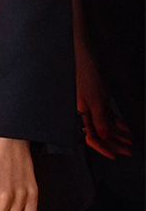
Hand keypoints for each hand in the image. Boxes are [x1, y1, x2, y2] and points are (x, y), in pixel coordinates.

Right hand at [75, 39, 130, 159]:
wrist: (82, 54)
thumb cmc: (85, 74)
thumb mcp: (94, 99)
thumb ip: (99, 119)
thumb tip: (104, 136)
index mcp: (80, 114)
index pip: (91, 138)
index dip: (104, 148)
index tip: (116, 156)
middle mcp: (85, 113)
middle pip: (100, 134)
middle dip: (115, 143)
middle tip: (129, 151)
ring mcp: (91, 106)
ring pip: (105, 125)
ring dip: (118, 134)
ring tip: (130, 142)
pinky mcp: (96, 99)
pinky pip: (107, 115)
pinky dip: (116, 122)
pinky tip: (125, 127)